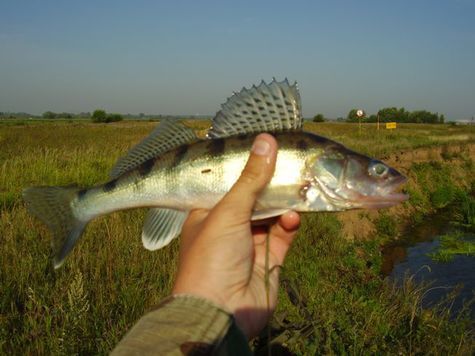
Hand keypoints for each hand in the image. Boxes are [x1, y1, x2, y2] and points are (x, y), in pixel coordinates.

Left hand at [172, 133, 299, 338]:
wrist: (219, 312)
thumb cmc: (212, 256)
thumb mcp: (228, 211)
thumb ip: (251, 178)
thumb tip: (266, 139)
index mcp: (210, 211)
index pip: (232, 183)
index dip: (250, 168)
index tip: (270, 150)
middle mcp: (229, 225)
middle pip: (255, 197)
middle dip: (273, 184)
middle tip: (291, 165)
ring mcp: (249, 242)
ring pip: (273, 214)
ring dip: (285, 203)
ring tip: (299, 188)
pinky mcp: (269, 259)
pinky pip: (283, 234)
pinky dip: (290, 224)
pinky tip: (294, 217)